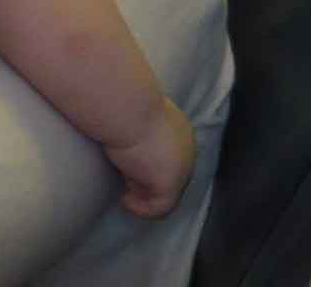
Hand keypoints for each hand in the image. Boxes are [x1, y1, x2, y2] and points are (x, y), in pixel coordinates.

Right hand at [106, 96, 195, 217]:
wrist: (126, 106)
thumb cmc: (123, 102)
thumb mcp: (133, 112)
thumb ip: (138, 125)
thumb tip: (124, 134)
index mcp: (180, 129)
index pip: (169, 155)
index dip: (148, 163)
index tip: (126, 166)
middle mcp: (187, 150)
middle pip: (169, 174)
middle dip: (146, 180)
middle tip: (123, 180)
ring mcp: (181, 169)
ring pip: (165, 193)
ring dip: (144, 196)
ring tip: (124, 194)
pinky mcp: (169, 185)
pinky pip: (159, 207)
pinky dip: (141, 208)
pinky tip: (124, 200)